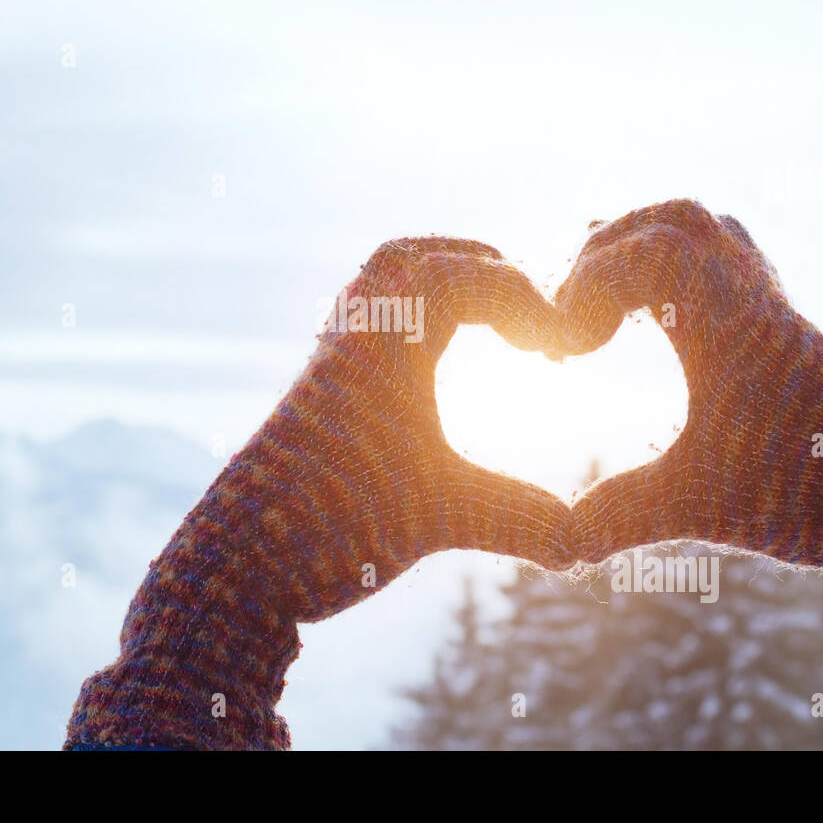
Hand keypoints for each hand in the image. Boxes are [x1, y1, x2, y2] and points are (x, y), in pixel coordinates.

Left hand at [66, 236, 573, 749]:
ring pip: (374, 289)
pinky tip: (429, 371)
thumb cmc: (331, 528)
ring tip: (484, 322)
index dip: (526, 296)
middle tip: (524, 304)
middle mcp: (348, 339)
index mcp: (384, 343)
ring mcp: (325, 365)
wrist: (233, 564)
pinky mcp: (313, 396)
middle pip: (406, 257)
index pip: (463, 274)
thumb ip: (519, 519)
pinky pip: (358, 327)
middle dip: (474, 266)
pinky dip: (403, 324)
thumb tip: (589, 548)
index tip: (561, 347)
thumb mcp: (439, 517)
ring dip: (431, 288)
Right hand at [557, 199, 822, 585]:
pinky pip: (726, 259)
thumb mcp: (705, 505)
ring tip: (607, 311)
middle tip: (578, 319)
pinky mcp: (780, 323)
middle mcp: (750, 296)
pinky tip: (658, 323)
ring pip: (705, 229)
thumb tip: (560, 542)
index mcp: (728, 322)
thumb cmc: (816, 490)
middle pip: (674, 218)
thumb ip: (624, 515)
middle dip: (607, 254)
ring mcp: (770, 304)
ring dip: (643, 252)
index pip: (648, 248)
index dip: (587, 285)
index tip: (572, 351)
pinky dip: (679, 270)